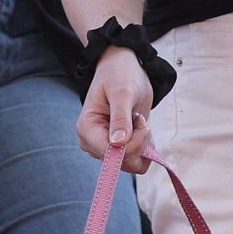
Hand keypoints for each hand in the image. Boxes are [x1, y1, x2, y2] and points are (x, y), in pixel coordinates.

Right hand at [76, 47, 154, 173]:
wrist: (123, 69)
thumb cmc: (119, 75)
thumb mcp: (122, 92)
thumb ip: (120, 118)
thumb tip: (118, 144)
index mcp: (87, 129)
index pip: (110, 154)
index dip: (131, 144)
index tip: (140, 121)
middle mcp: (93, 143)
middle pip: (122, 162)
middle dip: (139, 141)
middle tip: (138, 117)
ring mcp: (106, 148)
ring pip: (132, 164)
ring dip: (143, 144)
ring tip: (138, 120)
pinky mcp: (118, 149)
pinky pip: (137, 161)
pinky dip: (145, 147)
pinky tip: (141, 128)